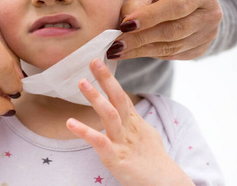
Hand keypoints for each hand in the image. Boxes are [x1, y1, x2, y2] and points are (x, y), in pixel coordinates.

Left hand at [66, 59, 193, 185]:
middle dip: (106, 79)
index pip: (121, 95)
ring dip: (96, 97)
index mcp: (135, 122)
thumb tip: (129, 113)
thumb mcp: (146, 136)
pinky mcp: (116, 157)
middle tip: (93, 61)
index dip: (109, 79)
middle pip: (118, 98)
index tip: (98, 63)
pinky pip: (99, 141)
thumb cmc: (155, 162)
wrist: (166, 185)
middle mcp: (129, 128)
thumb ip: (135, 123)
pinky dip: (84, 131)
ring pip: (110, 114)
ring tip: (82, 82)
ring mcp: (123, 141)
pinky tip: (70, 122)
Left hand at [107, 0, 222, 59]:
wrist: (193, 6)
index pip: (176, 6)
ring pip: (170, 47)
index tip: (124, 24)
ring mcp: (208, 35)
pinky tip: (129, 53)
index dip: (150, 16)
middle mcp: (211, 14)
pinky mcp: (200, 50)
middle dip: (140, 37)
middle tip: (115, 43)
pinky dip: (147, 54)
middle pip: (173, 30)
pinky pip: (170, 55)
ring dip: (140, 50)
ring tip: (116, 50)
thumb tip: (125, 20)